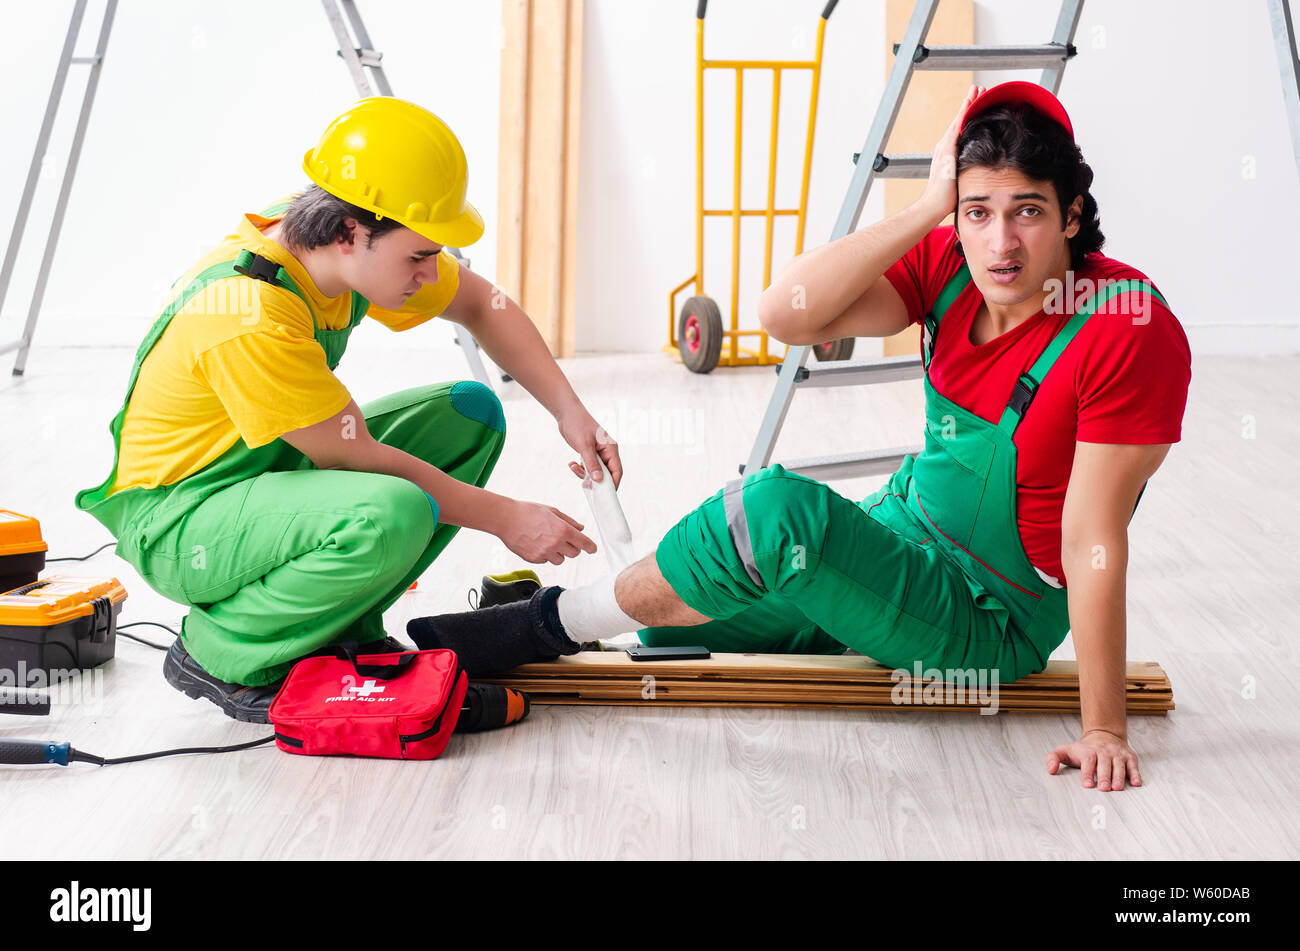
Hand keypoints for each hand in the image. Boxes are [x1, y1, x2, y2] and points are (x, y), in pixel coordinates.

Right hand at [497, 499, 597, 565]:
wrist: (506, 519)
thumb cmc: (528, 512)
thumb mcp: (552, 511)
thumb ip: (569, 521)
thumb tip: (581, 528)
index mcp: (562, 530)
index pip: (584, 543)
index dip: (590, 547)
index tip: (592, 549)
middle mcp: (555, 543)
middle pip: (574, 554)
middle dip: (572, 547)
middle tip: (564, 539)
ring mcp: (544, 553)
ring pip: (560, 560)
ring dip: (558, 553)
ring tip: (547, 540)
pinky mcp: (534, 559)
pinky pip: (546, 561)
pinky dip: (545, 555)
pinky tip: (536, 543)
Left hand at [557, 409, 622, 487]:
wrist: (567, 413)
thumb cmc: (578, 425)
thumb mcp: (584, 446)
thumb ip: (592, 464)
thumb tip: (599, 480)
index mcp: (611, 449)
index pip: (617, 471)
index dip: (613, 484)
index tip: (605, 495)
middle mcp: (607, 452)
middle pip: (607, 473)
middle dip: (595, 480)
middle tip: (584, 484)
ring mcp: (598, 453)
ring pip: (596, 471)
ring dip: (584, 473)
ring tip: (573, 467)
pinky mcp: (590, 453)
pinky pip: (588, 466)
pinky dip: (580, 468)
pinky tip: (571, 463)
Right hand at [920, 84, 985, 216]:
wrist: (933, 205)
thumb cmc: (946, 199)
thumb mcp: (960, 181)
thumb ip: (967, 173)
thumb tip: (980, 175)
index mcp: (949, 153)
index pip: (961, 129)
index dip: (970, 115)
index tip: (979, 102)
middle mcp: (945, 147)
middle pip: (960, 120)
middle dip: (970, 103)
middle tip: (980, 88)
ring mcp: (944, 147)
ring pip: (959, 119)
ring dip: (969, 103)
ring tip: (977, 89)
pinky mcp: (946, 149)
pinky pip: (956, 126)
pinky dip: (962, 113)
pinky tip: (969, 102)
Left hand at [1046, 730, 1142, 790]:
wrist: (1103, 735)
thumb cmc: (1083, 749)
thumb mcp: (1065, 750)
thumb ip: (1053, 758)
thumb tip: (1050, 770)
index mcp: (1088, 751)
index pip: (1088, 761)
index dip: (1087, 773)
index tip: (1087, 785)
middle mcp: (1104, 752)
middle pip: (1104, 764)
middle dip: (1104, 776)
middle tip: (1104, 789)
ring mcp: (1117, 754)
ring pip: (1119, 765)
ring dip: (1119, 777)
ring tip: (1118, 788)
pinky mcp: (1129, 757)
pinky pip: (1133, 765)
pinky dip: (1136, 774)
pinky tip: (1136, 783)